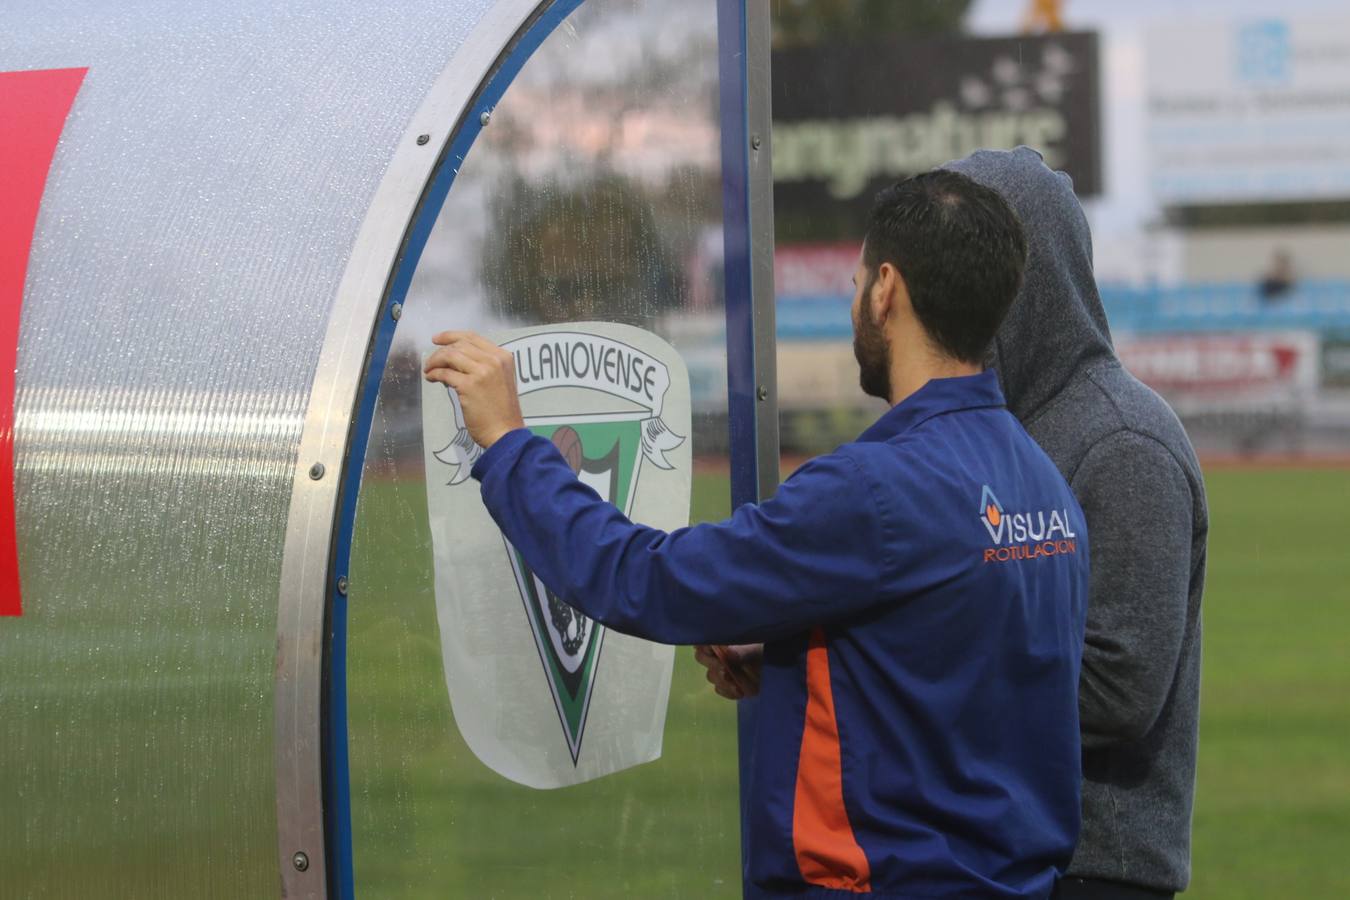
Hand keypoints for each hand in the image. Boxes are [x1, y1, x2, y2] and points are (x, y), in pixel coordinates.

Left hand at [423, 331, 525, 448]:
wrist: (505, 432)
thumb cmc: (502, 412)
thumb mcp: (501, 380)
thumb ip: (485, 366)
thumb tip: (456, 359)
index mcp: (503, 357)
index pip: (473, 337)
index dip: (451, 335)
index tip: (438, 339)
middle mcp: (494, 361)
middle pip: (459, 345)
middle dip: (440, 350)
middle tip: (431, 360)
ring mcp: (482, 372)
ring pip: (450, 355)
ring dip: (435, 361)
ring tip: (429, 370)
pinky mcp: (469, 386)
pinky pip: (445, 373)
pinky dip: (434, 374)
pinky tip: (432, 378)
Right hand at [692, 644, 762, 700]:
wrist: (780, 669)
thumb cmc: (766, 652)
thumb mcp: (758, 650)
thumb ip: (743, 651)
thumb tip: (729, 653)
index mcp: (723, 639)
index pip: (703, 639)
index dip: (703, 644)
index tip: (712, 648)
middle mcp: (718, 653)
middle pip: (702, 657)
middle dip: (712, 663)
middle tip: (724, 669)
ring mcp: (722, 671)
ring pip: (711, 675)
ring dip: (721, 679)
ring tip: (735, 683)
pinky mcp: (728, 686)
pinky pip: (720, 689)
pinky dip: (728, 691)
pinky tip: (739, 691)